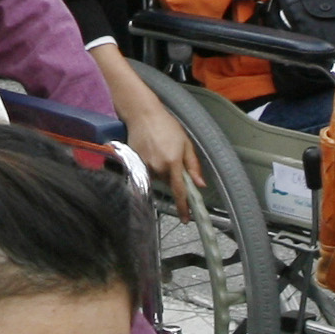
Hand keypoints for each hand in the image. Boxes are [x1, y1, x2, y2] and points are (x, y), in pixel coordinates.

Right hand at [121, 87, 202, 219]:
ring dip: (162, 170)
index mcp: (173, 162)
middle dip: (173, 176)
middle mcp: (158, 167)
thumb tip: (200, 185)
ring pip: (158, 177)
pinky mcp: (135, 163)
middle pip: (168, 182)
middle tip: (172, 156)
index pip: (179, 191)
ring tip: (160, 149)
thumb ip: (193, 166)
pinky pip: (147, 171)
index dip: (183, 207)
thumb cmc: (168, 126)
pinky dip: (152, 165)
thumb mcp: (186, 143)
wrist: (142, 114)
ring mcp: (145, 165)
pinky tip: (152, 150)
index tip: (186, 219)